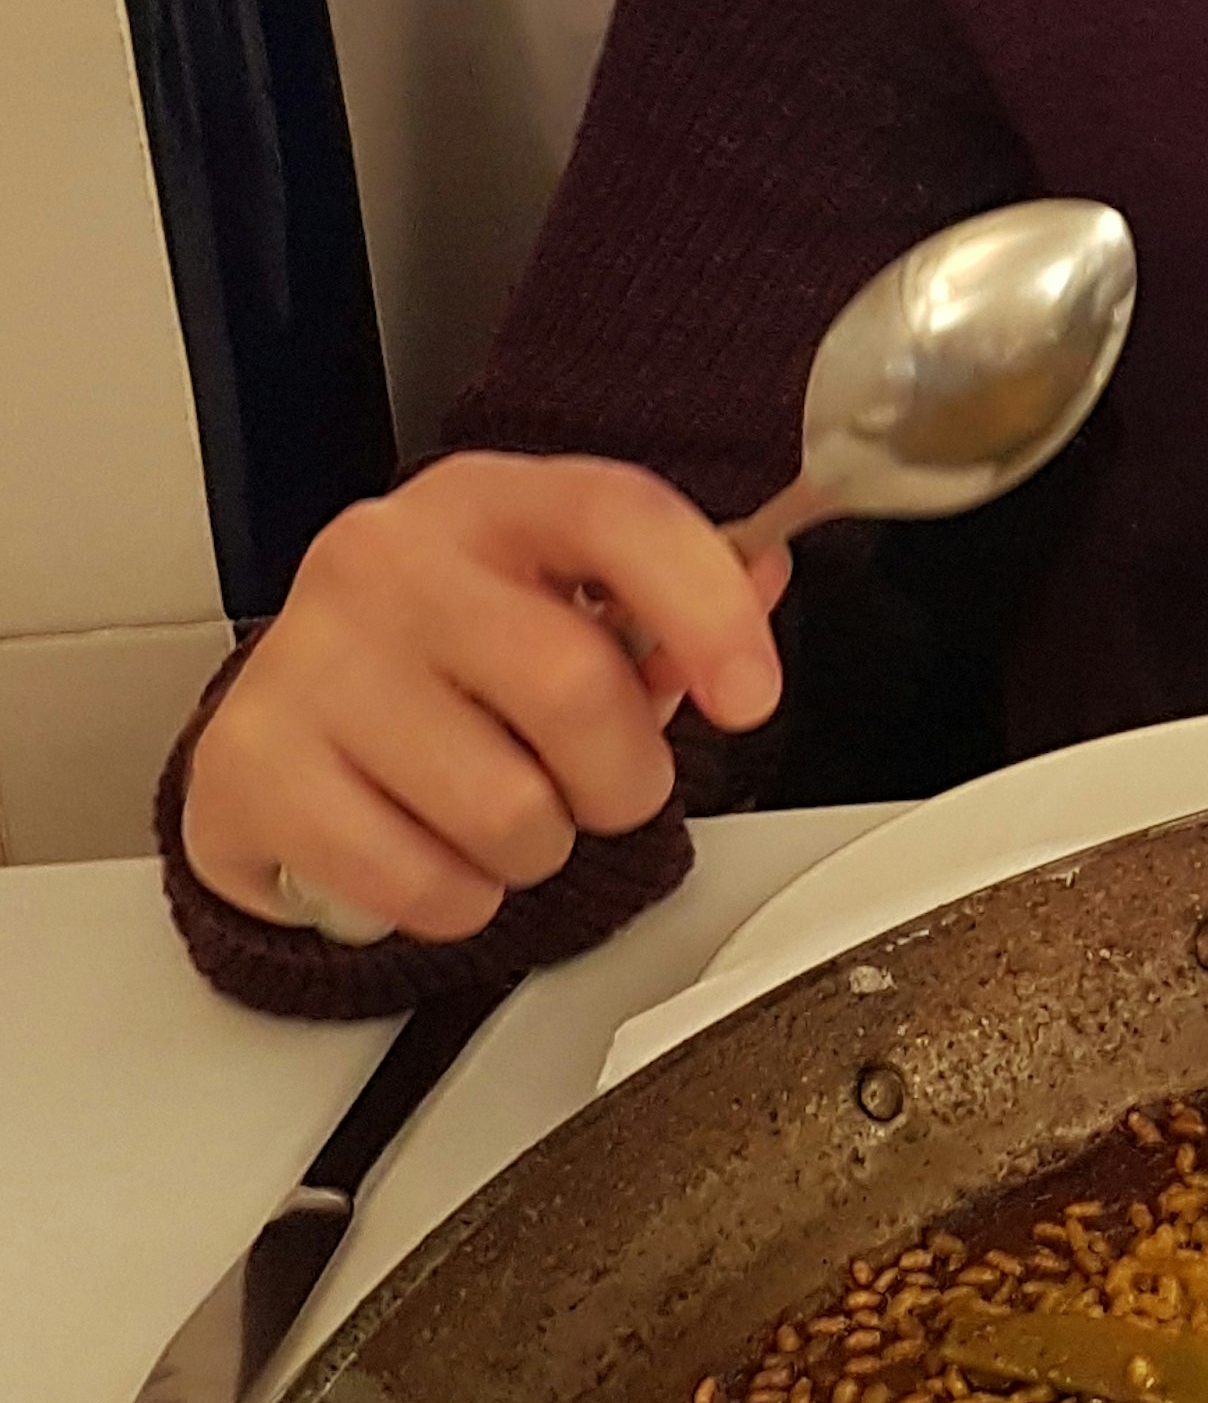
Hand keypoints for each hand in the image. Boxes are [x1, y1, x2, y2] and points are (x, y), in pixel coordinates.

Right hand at [184, 454, 789, 944]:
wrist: (285, 725)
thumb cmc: (447, 664)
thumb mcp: (560, 604)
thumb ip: (668, 599)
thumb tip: (759, 575)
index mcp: (486, 502)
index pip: (617, 516)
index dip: (706, 609)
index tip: (752, 697)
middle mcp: (387, 560)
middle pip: (574, 687)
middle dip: (623, 778)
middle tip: (599, 787)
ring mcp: (309, 660)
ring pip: (507, 811)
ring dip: (539, 850)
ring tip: (501, 815)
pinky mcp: (253, 768)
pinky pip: (422, 884)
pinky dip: (459, 900)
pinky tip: (433, 849)